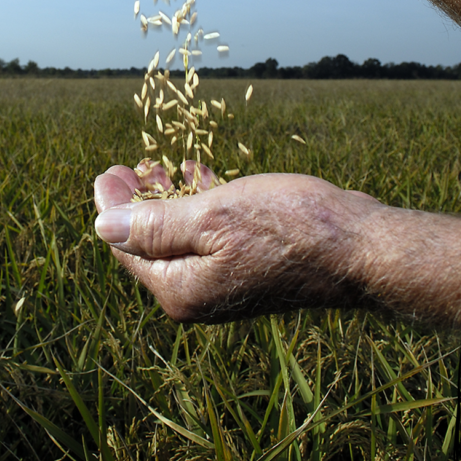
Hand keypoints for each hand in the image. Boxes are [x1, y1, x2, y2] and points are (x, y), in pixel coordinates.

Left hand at [94, 162, 460, 327]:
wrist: (358, 248)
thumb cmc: (287, 228)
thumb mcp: (210, 217)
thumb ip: (153, 225)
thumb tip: (102, 227)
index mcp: (180, 289)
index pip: (127, 248)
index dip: (112, 207)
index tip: (106, 171)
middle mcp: (198, 294)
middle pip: (149, 245)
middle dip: (134, 203)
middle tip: (123, 166)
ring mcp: (225, 282)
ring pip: (180, 236)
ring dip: (165, 200)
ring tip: (155, 165)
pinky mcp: (249, 266)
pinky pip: (210, 234)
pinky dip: (199, 205)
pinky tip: (197, 175)